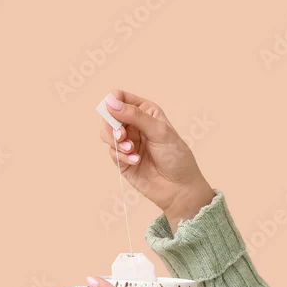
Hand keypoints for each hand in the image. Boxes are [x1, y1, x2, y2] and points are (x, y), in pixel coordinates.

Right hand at [97, 89, 213, 222]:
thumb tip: (111, 102)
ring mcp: (128, 142)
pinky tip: (136, 161)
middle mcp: (135, 125)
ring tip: (131, 149)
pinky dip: (121, 156)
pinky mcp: (122, 160)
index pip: (121, 98)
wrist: (180, 188)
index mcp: (146, 112)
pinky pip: (111, 152)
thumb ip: (136, 116)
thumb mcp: (160, 131)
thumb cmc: (176, 157)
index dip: (113, 102)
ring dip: (116, 141)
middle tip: (122, 135)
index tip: (113, 110)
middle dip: (112, 125)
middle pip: (109, 115)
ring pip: (106, 133)